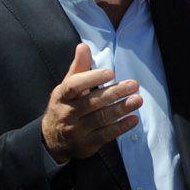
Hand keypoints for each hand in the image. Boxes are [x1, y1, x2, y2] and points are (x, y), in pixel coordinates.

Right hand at [41, 43, 141, 163]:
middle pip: (92, 102)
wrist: (52, 139)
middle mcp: (67, 113)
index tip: (110, 72)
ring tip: (138, 100)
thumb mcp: (67, 88)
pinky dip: (120, 127)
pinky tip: (133, 119)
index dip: (91, 78)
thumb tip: (83, 46)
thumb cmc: (65, 106)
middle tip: (134, 85)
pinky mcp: (86, 144)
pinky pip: (105, 135)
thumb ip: (78, 68)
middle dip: (115, 93)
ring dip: (121, 109)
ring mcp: (76, 130)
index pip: (74, 86)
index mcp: (62, 96)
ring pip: (101, 118)